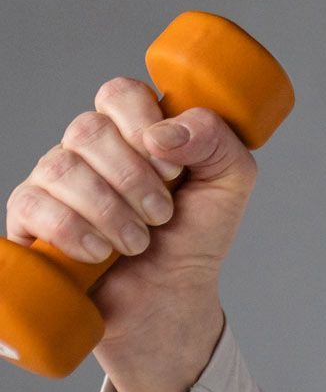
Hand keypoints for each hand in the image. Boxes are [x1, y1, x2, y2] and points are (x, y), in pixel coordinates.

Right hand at [5, 76, 255, 363]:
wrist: (169, 298)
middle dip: (133, 178)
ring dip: (110, 210)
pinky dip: (74, 231)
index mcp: (136, 128)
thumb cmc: (196, 235)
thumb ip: (216, 139)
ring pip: (61, 166)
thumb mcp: (231, 180)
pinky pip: (32, 204)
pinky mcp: (29, 219)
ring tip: (137, 241)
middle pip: (88, 129)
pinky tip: (100, 252)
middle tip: (162, 215)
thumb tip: (162, 132)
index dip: (144, 125)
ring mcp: (54, 181)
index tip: (174, 169)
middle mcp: (90, 148)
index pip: (120, 93)